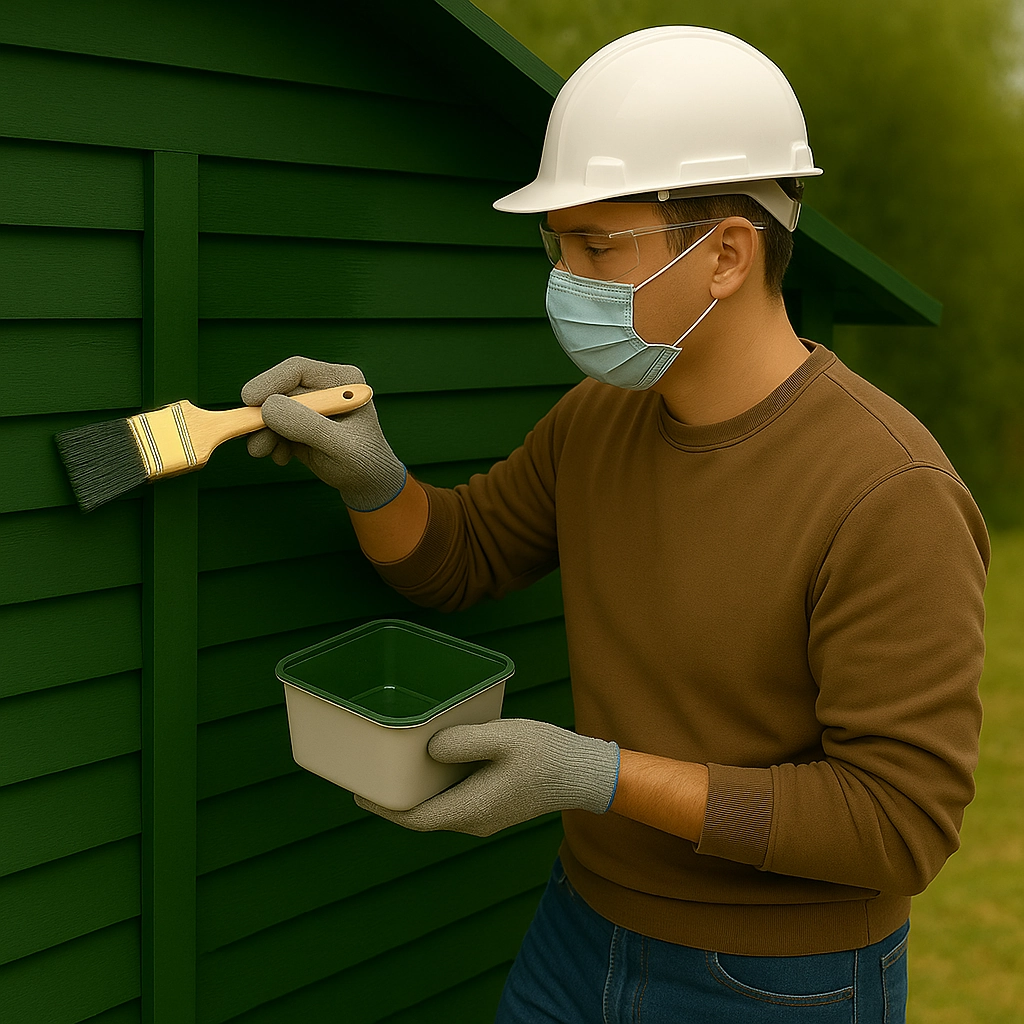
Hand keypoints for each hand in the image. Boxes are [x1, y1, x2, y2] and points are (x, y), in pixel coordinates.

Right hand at [241, 355, 405, 510]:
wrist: (369, 485)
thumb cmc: (365, 463)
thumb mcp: (340, 446)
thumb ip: (307, 425)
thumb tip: (268, 407)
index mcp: (343, 381)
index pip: (298, 370)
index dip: (270, 382)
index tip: (250, 400)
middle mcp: (325, 388)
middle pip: (280, 390)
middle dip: (262, 415)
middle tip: (250, 436)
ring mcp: (310, 406)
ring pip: (272, 409)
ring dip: (262, 431)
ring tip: (263, 451)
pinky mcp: (298, 423)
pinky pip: (273, 426)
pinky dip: (270, 441)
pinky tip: (282, 457)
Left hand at [354, 718, 619, 836]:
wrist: (583, 772)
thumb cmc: (546, 753)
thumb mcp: (503, 738)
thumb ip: (464, 742)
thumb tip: (429, 749)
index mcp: (470, 809)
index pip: (414, 817)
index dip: (383, 807)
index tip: (358, 792)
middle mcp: (473, 821)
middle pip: (422, 816)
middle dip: (394, 799)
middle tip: (371, 775)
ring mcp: (484, 817)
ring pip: (438, 809)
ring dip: (416, 793)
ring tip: (395, 768)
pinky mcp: (494, 808)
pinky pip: (454, 802)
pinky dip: (436, 787)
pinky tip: (433, 763)